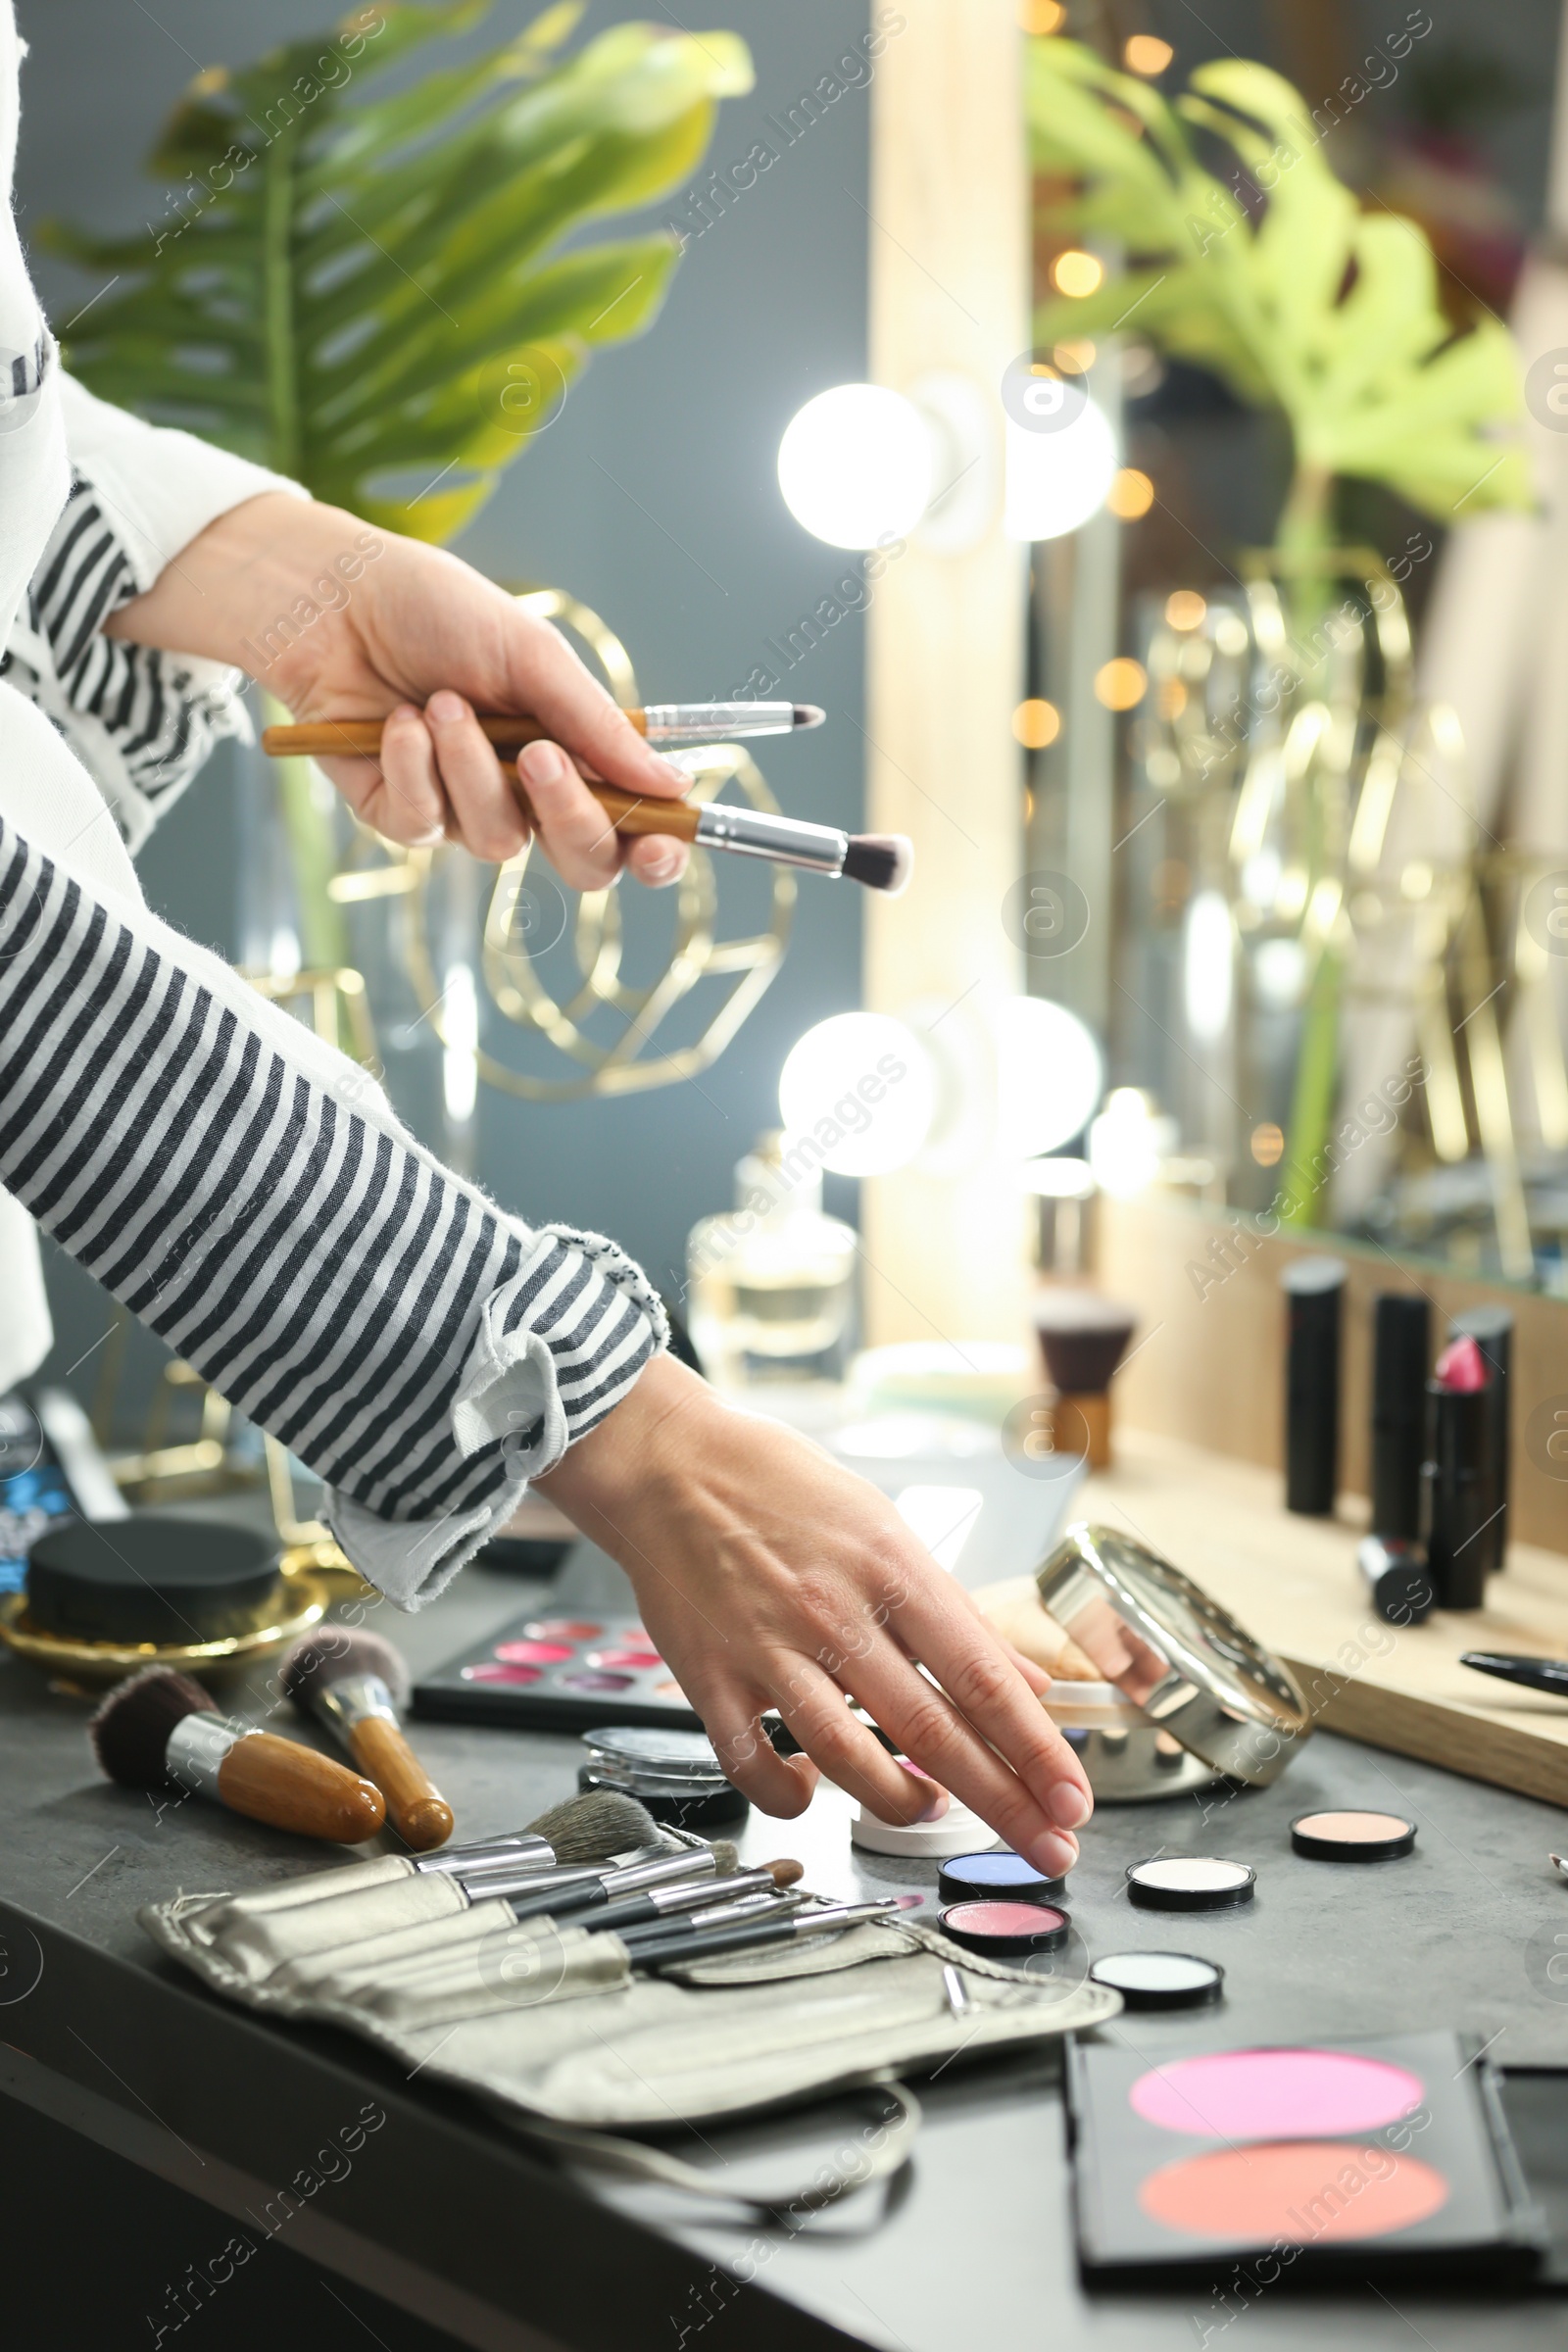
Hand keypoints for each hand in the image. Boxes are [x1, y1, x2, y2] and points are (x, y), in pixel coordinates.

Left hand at [106, 493, 691, 887]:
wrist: (332, 596)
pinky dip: (416, 768)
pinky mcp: (399, 815)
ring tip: (439, 702)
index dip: (653, 848)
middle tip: (541, 758)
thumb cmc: (436, 611)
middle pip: (580, 860)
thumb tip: (673, 787)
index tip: (661, 843)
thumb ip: (600, 729)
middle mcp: (525, 793)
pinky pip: (426, 825)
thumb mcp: (534, 657)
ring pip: (498, 840)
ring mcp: (463, 809)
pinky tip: (398, 721)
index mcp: (572, 751)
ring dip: (471, 768)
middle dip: (568, 817)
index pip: (629, 825)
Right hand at [538, 1357, 1092, 1877]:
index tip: (1072, 1796)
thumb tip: (1022, 1679)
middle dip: (1003, 1800)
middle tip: (1048, 1846)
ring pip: (848, 1758)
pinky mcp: (710, 1676)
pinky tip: (811, 1792)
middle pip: (933, 1730)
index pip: (983, 1676)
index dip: (1035, 1747)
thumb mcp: (884, 1525)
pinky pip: (753, 1764)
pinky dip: (789, 1795)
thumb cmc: (778, 1484)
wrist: (667, 1461)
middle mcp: (835, 1612)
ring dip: (902, 1802)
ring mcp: (770, 1649)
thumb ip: (952, 1611)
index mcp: (891, 1567)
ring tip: (931, 1810)